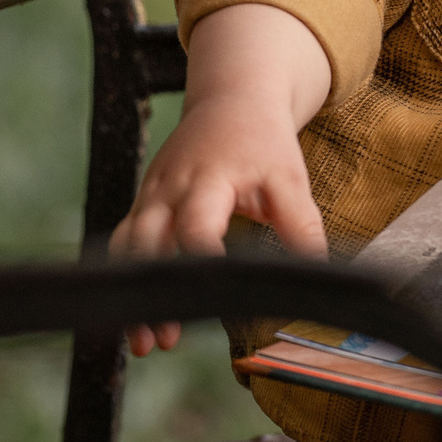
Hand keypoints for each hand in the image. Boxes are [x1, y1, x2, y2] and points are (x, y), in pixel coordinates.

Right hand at [112, 3, 332, 353]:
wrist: (232, 99)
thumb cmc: (262, 140)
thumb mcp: (290, 178)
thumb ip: (301, 225)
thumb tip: (316, 270)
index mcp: (208, 179)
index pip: (195, 226)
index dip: (199, 260)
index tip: (210, 296)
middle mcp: (169, 189)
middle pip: (147, 245)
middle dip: (155, 294)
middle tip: (165, 339)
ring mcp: (150, 196)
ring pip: (127, 250)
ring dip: (134, 296)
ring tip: (146, 342)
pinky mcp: (143, 203)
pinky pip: (125, 244)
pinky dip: (128, 279)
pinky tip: (140, 316)